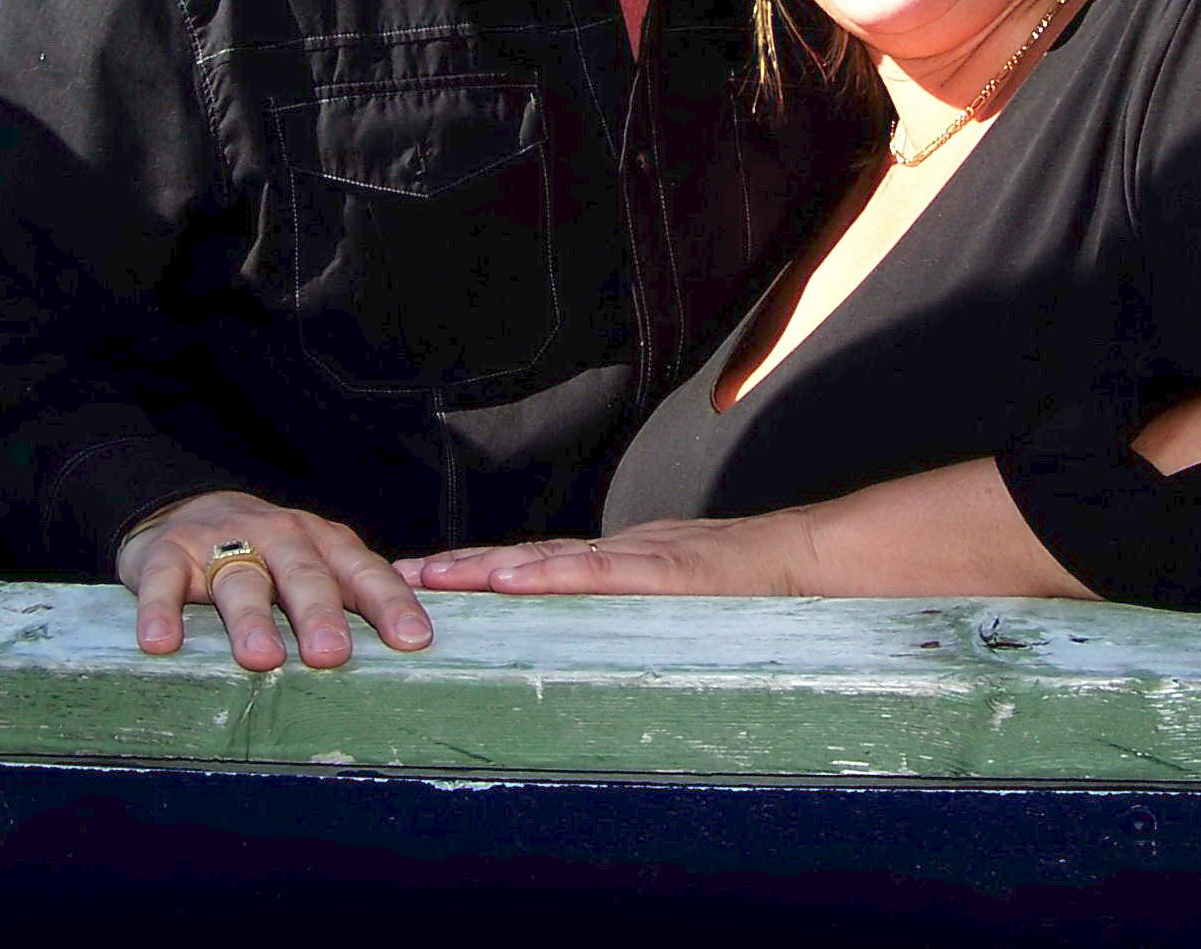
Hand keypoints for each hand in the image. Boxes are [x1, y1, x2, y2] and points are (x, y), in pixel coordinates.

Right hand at [116, 489, 431, 670]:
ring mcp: (221, 543)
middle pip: (303, 575)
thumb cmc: (267, 552)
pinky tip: (162, 643)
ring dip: (252, 620)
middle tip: (332, 655)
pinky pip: (164, 583)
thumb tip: (417, 641)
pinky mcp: (168, 555)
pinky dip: (162, 612)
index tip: (412, 640)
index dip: (389, 604)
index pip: (363, 572)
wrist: (186, 508)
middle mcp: (277, 537)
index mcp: (322, 542)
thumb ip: (354, 594)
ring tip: (261, 658)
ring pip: (240, 579)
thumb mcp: (315, 563)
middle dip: (320, 614)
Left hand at [396, 511, 818, 596]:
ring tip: (429, 576)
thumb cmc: (749, 590)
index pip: (534, 565)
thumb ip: (633, 611)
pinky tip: (510, 580)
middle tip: (392, 574)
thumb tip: (587, 647)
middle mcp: (616, 553)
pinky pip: (599, 574)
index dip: (476, 571)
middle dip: (458, 568)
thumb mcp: (677, 603)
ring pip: (547, 561)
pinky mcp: (663, 573)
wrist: (809, 561)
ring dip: (484, 569)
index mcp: (617, 563)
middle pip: (523, 559)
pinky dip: (551, 576)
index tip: (418, 577)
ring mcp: (637, 558)